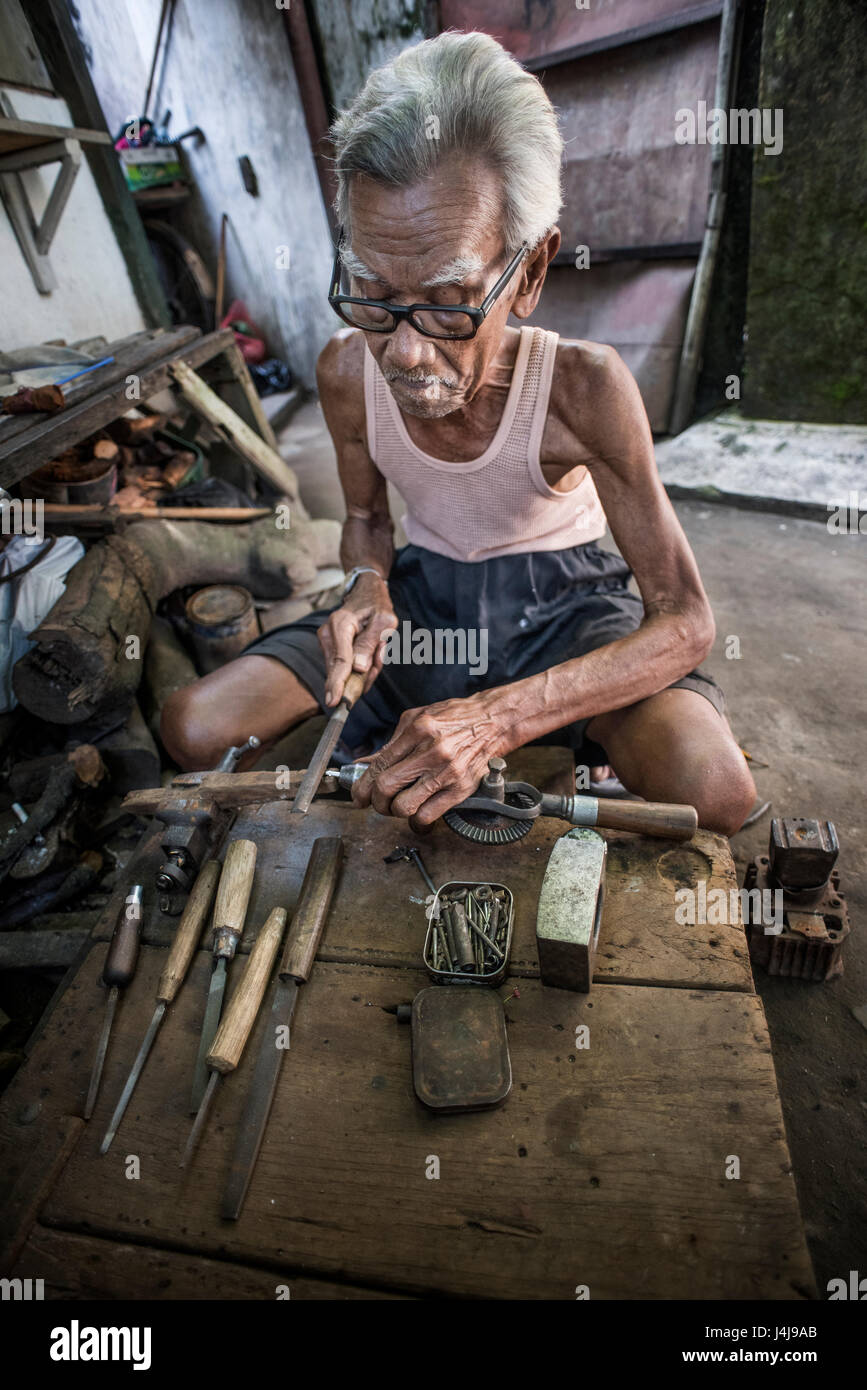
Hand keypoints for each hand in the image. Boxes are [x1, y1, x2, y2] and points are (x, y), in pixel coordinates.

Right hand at [319, 573, 396, 705]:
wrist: (366, 593)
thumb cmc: (377, 606)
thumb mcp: (383, 621)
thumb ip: (370, 644)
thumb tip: (358, 669)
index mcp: (340, 625)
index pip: (340, 661)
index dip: (338, 683)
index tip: (334, 702)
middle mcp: (328, 634)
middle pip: (340, 670)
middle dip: (362, 676)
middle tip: (380, 653)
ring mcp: (326, 642)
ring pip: (344, 672)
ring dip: (364, 670)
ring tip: (378, 648)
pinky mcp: (330, 649)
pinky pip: (345, 669)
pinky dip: (361, 668)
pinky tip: (370, 653)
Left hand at [351, 693, 507, 828]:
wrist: (493, 721)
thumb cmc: (455, 718)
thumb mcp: (417, 719)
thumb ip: (391, 744)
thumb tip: (364, 765)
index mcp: (417, 731)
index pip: (379, 765)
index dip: (362, 786)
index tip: (358, 796)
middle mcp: (431, 752)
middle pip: (386, 788)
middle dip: (374, 801)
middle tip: (376, 803)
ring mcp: (447, 772)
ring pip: (404, 806)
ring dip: (394, 812)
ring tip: (397, 806)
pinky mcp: (460, 789)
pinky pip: (428, 815)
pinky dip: (417, 821)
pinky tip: (417, 815)